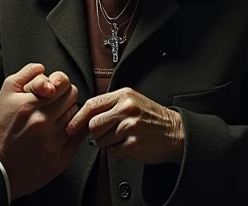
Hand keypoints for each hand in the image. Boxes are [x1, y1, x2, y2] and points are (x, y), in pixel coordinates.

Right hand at [0, 64, 84, 197]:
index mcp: (30, 105)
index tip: (53, 90)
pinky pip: (79, 137)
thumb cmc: (0, 128)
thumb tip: (44, 68)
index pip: (64, 84)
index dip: (59, 84)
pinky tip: (61, 131)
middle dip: (64, 97)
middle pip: (73, 98)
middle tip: (53, 104)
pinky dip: (74, 131)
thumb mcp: (5, 93)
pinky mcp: (61, 159)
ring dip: (68, 114)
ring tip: (53, 119)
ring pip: (77, 116)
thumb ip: (26, 74)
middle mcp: (43, 123)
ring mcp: (53, 142)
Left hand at [67, 87, 184, 164]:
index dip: (77, 118)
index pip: (92, 105)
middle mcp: (127, 109)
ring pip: (101, 140)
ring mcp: (131, 127)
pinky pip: (113, 151)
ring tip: (120, 139)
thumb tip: (85, 113)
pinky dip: (117, 151)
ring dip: (106, 143)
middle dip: (95, 133)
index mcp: (124, 96)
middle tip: (105, 134)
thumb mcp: (133, 100)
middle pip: (93, 125)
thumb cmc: (152, 118)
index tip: (70, 127)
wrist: (176, 133)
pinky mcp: (134, 144)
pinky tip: (127, 145)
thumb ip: (111, 103)